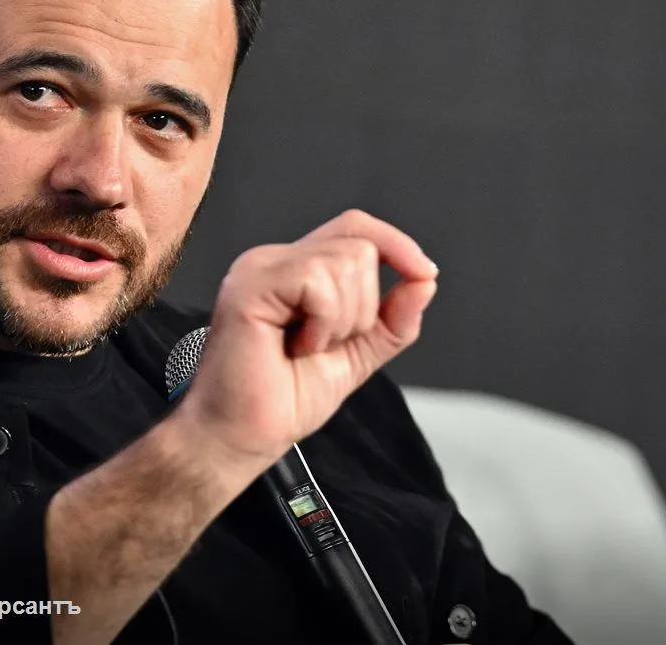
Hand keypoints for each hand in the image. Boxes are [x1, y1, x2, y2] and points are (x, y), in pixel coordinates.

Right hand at [175, 209, 438, 472]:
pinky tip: (296, 346)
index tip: (423, 276)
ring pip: (345, 261)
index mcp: (294, 270)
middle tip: (324, 344)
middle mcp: (274, 261)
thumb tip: (425, 282)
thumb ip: (392, 320)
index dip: (397, 245)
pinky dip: (323, 322)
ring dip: (343, 320)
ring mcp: (259, 269)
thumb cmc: (280, 402)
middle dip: (364, 307)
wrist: (240, 437)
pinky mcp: (249, 286)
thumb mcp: (356, 356)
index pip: (356, 229)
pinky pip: (317, 281)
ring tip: (305, 347)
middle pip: (359, 244)